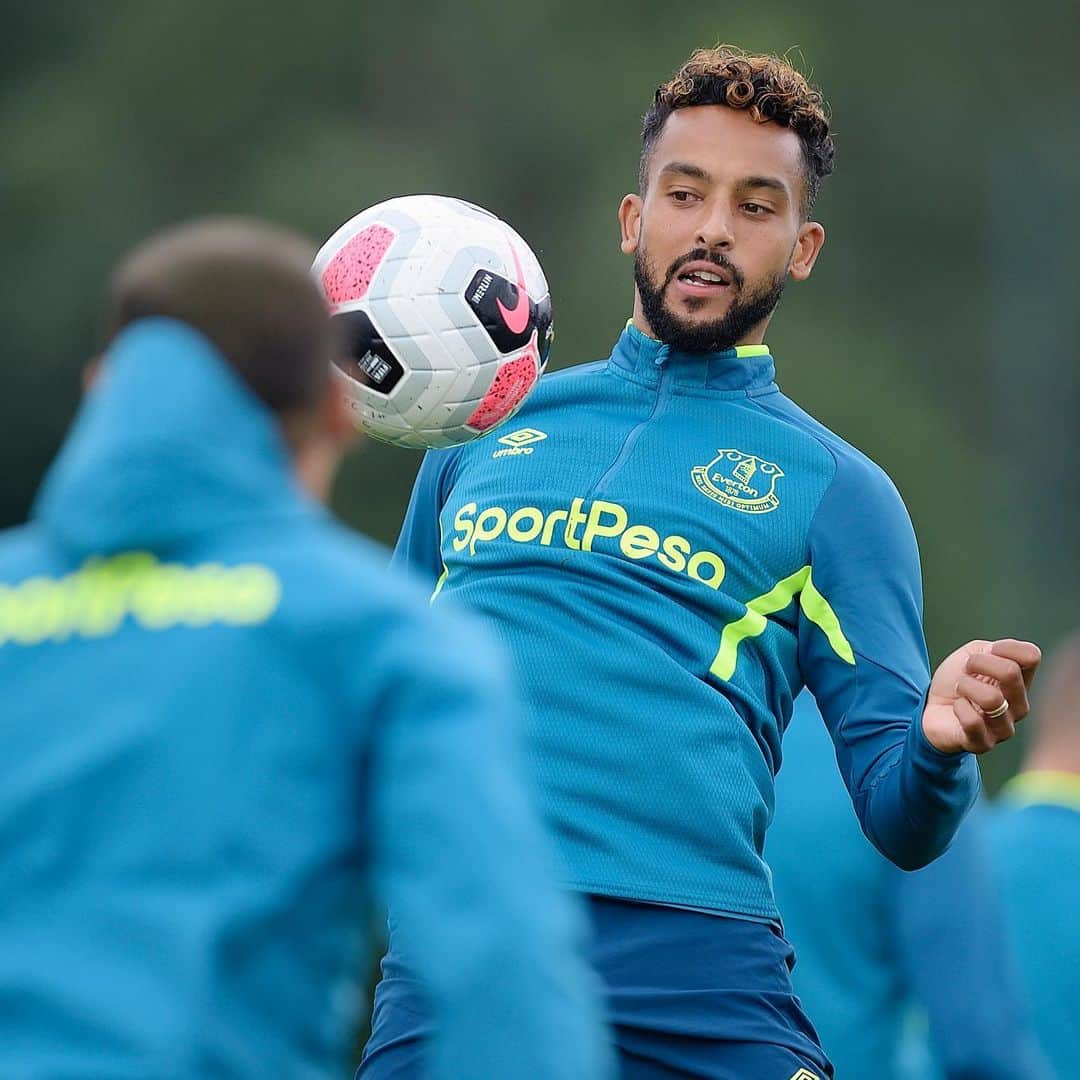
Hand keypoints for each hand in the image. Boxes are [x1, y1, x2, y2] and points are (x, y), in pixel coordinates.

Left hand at [922, 639, 1040, 753]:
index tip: (983, 654)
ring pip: (991, 698)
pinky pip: (973, 722)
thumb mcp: (973, 654)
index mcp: (1021, 682)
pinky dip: (958, 708)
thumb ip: (995, 649)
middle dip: (977, 663)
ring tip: (959, 690)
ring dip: (965, 686)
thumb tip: (1005, 653)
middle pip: (1010, 673)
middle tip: (965, 671)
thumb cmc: (957, 681)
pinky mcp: (984, 744)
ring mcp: (1004, 728)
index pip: (1031, 656)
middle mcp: (1020, 706)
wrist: (931, 707)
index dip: (1001, 647)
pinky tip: (957, 708)